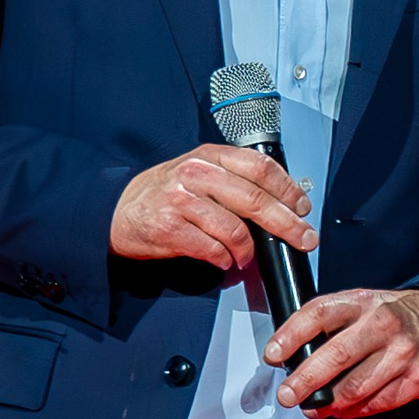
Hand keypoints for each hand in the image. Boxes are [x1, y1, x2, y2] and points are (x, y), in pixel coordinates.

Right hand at [109, 145, 313, 270]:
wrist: (114, 211)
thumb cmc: (161, 194)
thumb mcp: (196, 172)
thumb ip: (231, 180)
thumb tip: (277, 203)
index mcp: (209, 156)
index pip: (260, 167)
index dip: (288, 189)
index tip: (302, 207)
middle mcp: (196, 174)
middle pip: (255, 199)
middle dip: (287, 224)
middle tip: (304, 238)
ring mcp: (182, 201)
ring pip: (235, 229)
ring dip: (250, 251)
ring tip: (249, 258)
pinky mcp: (170, 229)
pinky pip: (212, 250)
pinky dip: (226, 260)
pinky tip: (226, 261)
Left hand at [265, 287, 418, 418]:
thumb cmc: (393, 315)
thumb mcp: (363, 303)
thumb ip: (333, 322)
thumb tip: (293, 353)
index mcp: (364, 301)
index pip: (320, 313)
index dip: (291, 334)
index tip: (272, 354)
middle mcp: (383, 325)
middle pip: (336, 355)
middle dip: (305, 380)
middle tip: (287, 395)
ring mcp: (402, 354)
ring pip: (355, 388)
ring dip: (328, 404)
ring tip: (313, 407)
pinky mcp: (416, 379)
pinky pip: (376, 404)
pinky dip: (355, 411)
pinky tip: (344, 409)